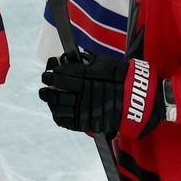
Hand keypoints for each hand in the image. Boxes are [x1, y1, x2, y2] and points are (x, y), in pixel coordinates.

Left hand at [39, 52, 162, 138]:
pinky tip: (56, 110)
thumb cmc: (120, 77)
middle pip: (55, 92)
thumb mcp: (103, 63)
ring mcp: (83, 110)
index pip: (58, 76)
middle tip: (44, 87)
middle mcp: (82, 94)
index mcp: (84, 78)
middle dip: (46, 89)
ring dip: (50, 102)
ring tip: (48, 97)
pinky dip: (57, 116)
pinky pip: (65, 121)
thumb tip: (68, 58)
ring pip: (58, 107)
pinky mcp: (86, 123)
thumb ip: (85, 61)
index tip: (47, 73)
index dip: (50, 74)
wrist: (136, 98)